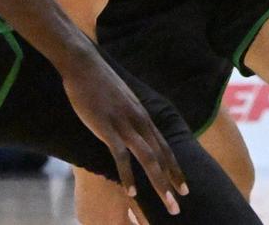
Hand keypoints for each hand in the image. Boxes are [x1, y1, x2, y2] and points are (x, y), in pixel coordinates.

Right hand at [61, 54, 187, 215]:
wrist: (85, 64)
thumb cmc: (100, 83)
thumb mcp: (121, 101)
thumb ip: (128, 116)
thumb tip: (130, 129)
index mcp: (144, 116)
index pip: (165, 147)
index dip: (175, 167)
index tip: (184, 186)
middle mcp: (140, 121)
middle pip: (162, 156)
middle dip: (172, 181)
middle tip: (180, 203)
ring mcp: (125, 124)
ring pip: (149, 159)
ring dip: (159, 184)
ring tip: (168, 204)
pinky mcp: (107, 127)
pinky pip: (121, 156)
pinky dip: (128, 176)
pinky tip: (132, 193)